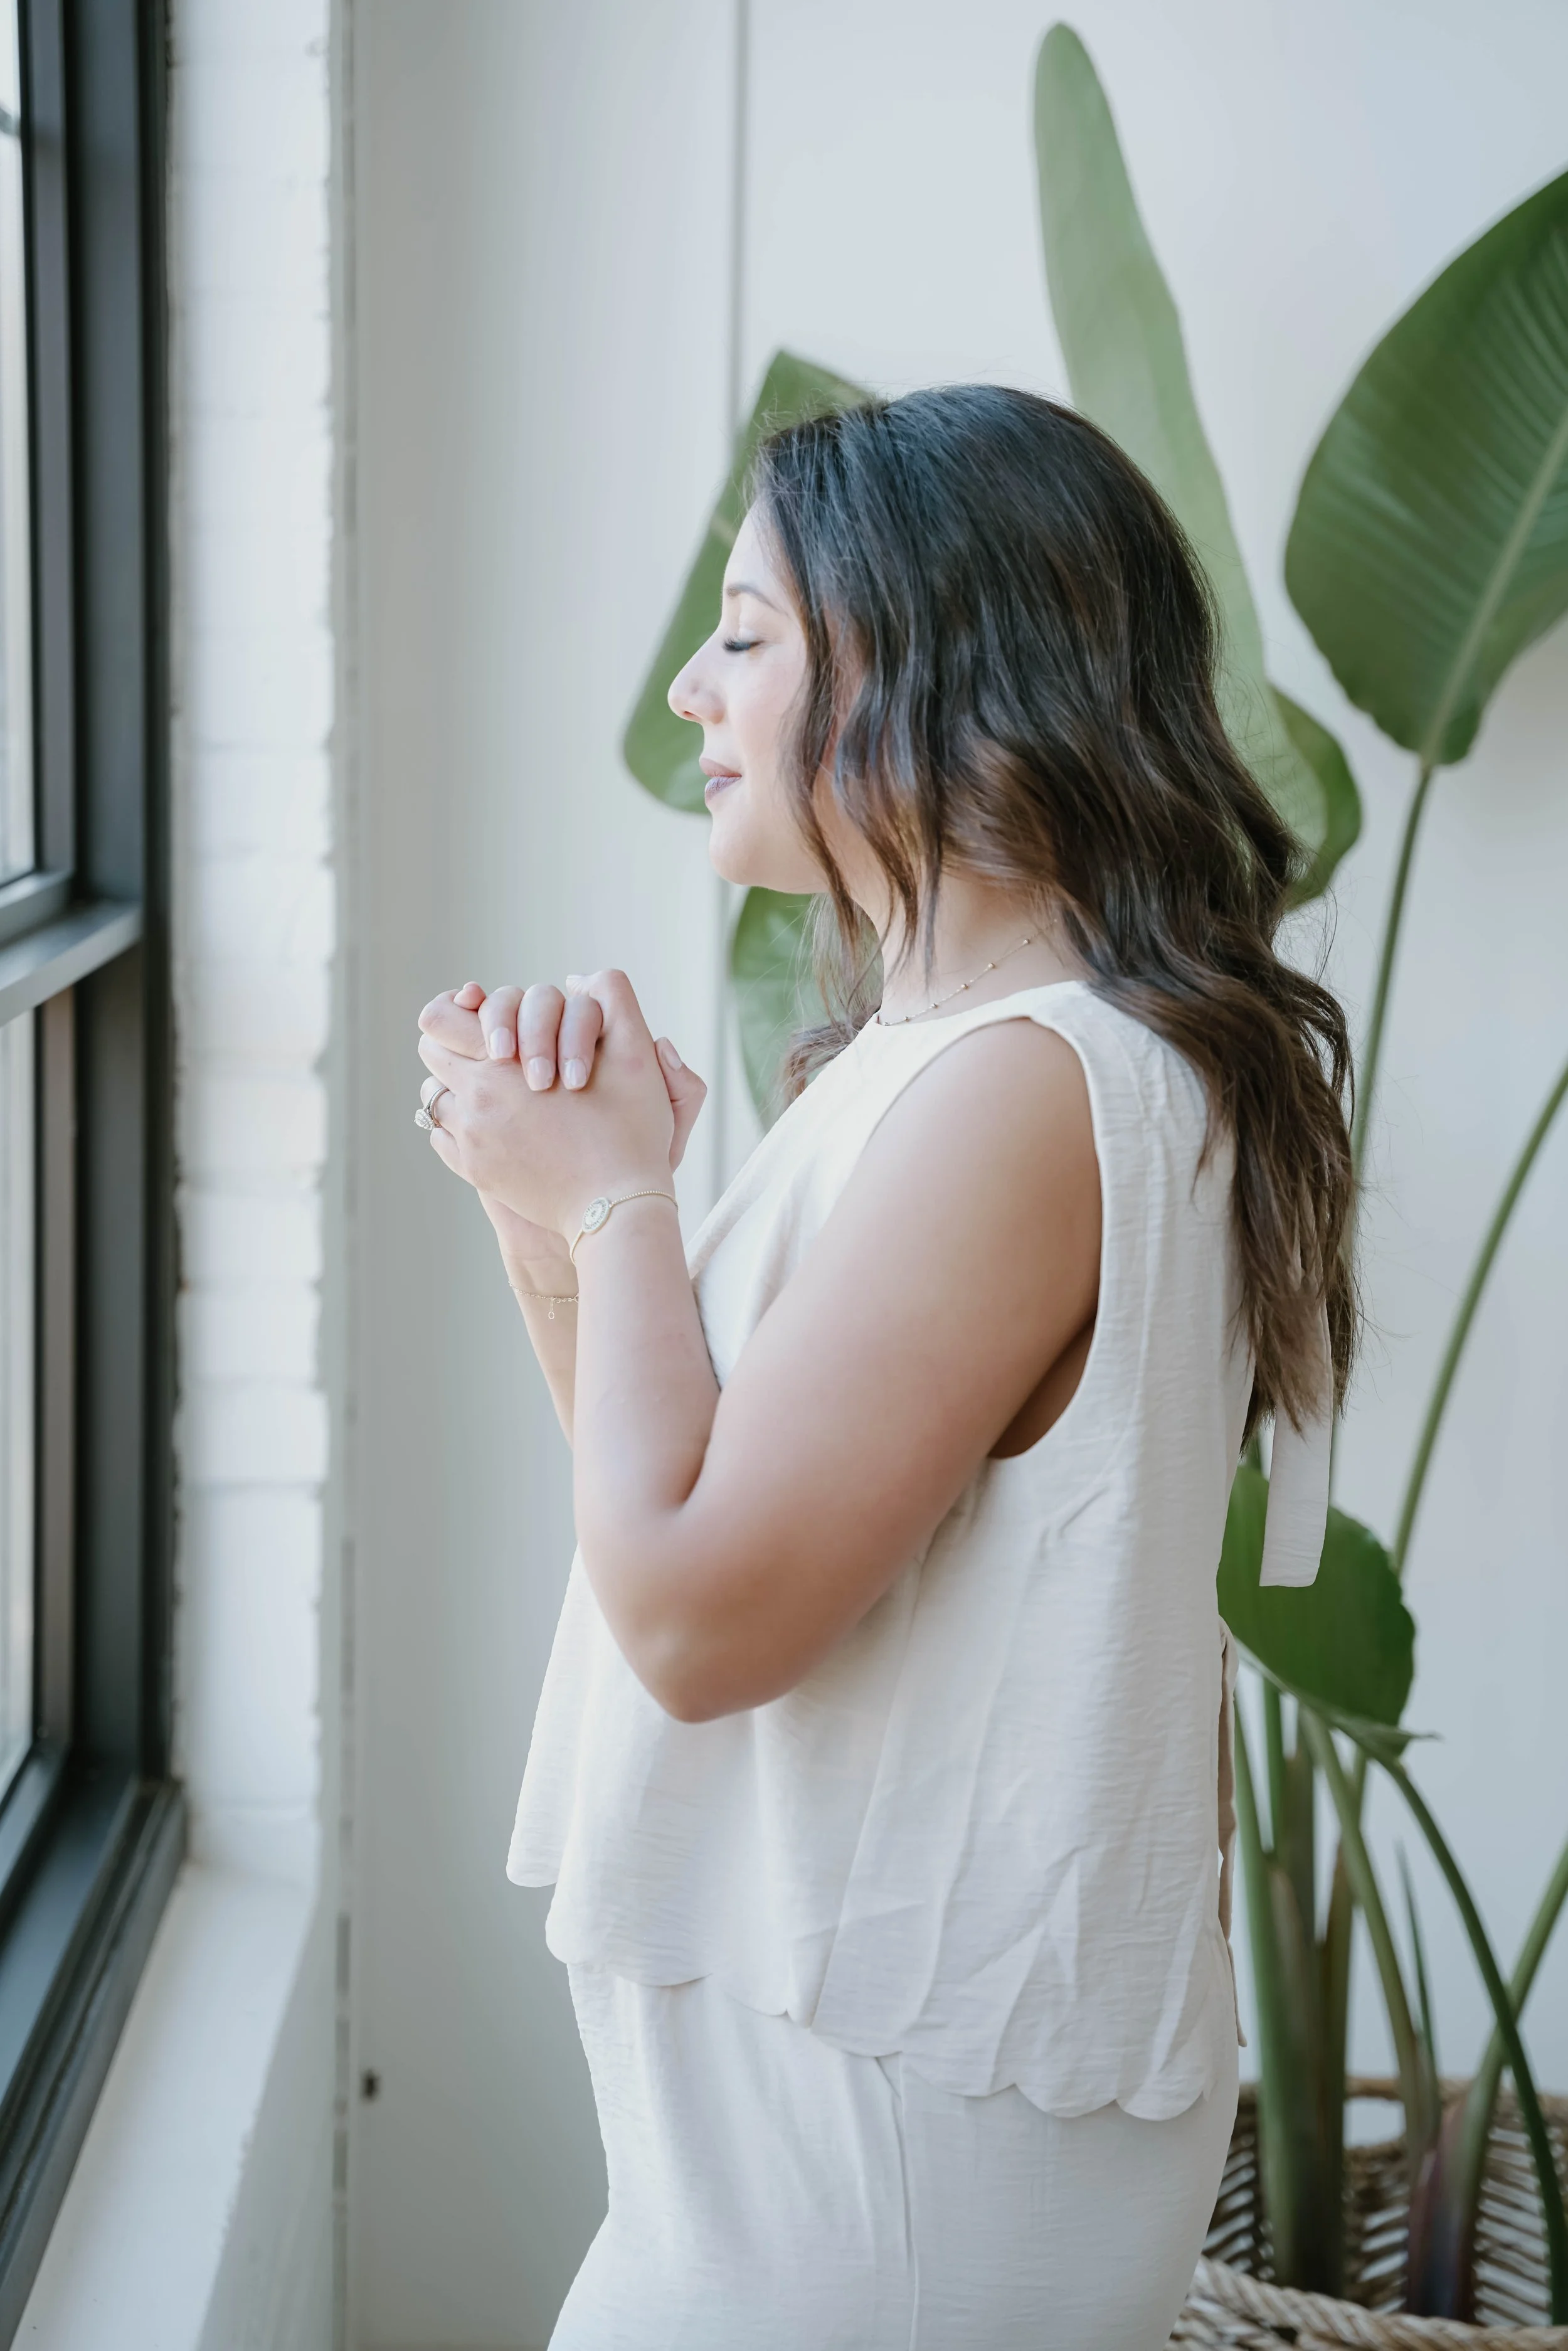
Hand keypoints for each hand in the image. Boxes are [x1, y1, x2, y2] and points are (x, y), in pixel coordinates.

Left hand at [417, 972, 704, 1240]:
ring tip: (496, 1087)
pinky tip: (494, 1124)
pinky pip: (443, 1137)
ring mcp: (471, 1141)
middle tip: (493, 1048)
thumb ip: (611, 999)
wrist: (618, 1209)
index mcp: (503, 1064)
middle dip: (458, 1044)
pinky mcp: (476, 1172)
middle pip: (433, 1054)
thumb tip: (577, 979)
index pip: (440, 1020)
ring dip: (459, 1086)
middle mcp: (475, 1101)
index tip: (476, 1010)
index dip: (457, 1009)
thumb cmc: (631, 1132)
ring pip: (436, 1096)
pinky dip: (460, 1125)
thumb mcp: (635, 1055)